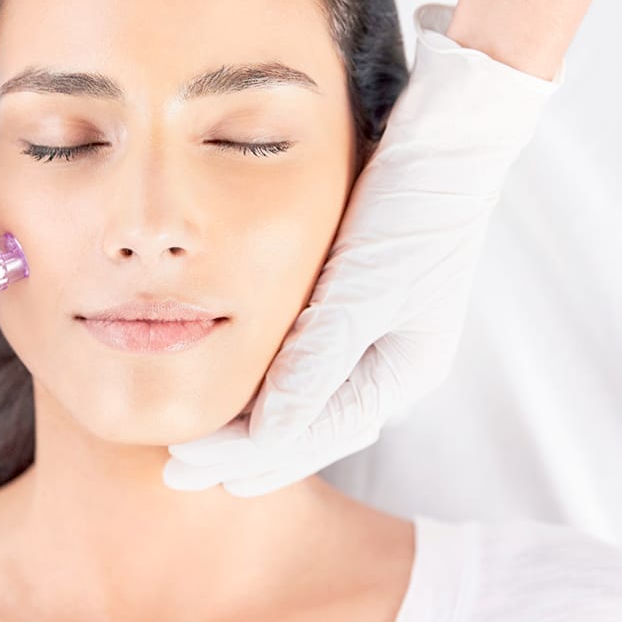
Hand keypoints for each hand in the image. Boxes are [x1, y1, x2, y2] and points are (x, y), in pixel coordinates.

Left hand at [163, 3, 564, 495]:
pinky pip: (307, 375)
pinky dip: (269, 395)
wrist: (444, 147)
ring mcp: (376, 346)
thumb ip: (317, 362)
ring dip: (253, 432)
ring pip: (306, 409)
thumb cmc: (409, 212)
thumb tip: (268, 432)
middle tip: (177, 473)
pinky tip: (237, 402)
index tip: (187, 463)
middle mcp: (389, 371)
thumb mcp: (364, 287)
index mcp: (401, 375)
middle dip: (242, 455)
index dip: (247, 454)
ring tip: (199, 452)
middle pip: (307, 432)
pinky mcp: (358, 316)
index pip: (311, 434)